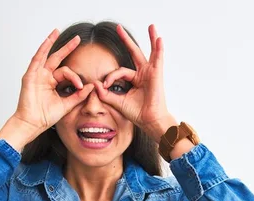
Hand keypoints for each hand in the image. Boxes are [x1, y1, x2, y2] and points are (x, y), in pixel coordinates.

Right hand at [13, 29, 94, 142]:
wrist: (33, 124)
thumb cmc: (46, 116)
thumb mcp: (67, 104)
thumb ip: (78, 95)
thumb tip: (91, 86)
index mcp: (52, 83)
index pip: (67, 73)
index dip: (75, 78)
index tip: (81, 86)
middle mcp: (44, 76)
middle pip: (57, 58)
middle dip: (67, 48)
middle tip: (78, 39)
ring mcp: (36, 75)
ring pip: (45, 55)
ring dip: (51, 42)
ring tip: (57, 31)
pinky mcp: (30, 76)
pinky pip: (36, 59)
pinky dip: (42, 49)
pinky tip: (48, 40)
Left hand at [93, 24, 174, 141]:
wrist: (149, 120)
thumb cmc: (137, 113)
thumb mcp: (117, 102)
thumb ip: (105, 94)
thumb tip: (94, 84)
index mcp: (135, 80)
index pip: (120, 72)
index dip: (110, 77)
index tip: (104, 85)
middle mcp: (143, 74)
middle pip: (134, 53)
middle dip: (126, 40)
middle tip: (118, 28)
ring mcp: (151, 73)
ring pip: (149, 52)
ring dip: (151, 38)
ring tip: (151, 26)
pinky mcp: (156, 74)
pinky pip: (158, 58)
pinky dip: (159, 48)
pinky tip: (158, 39)